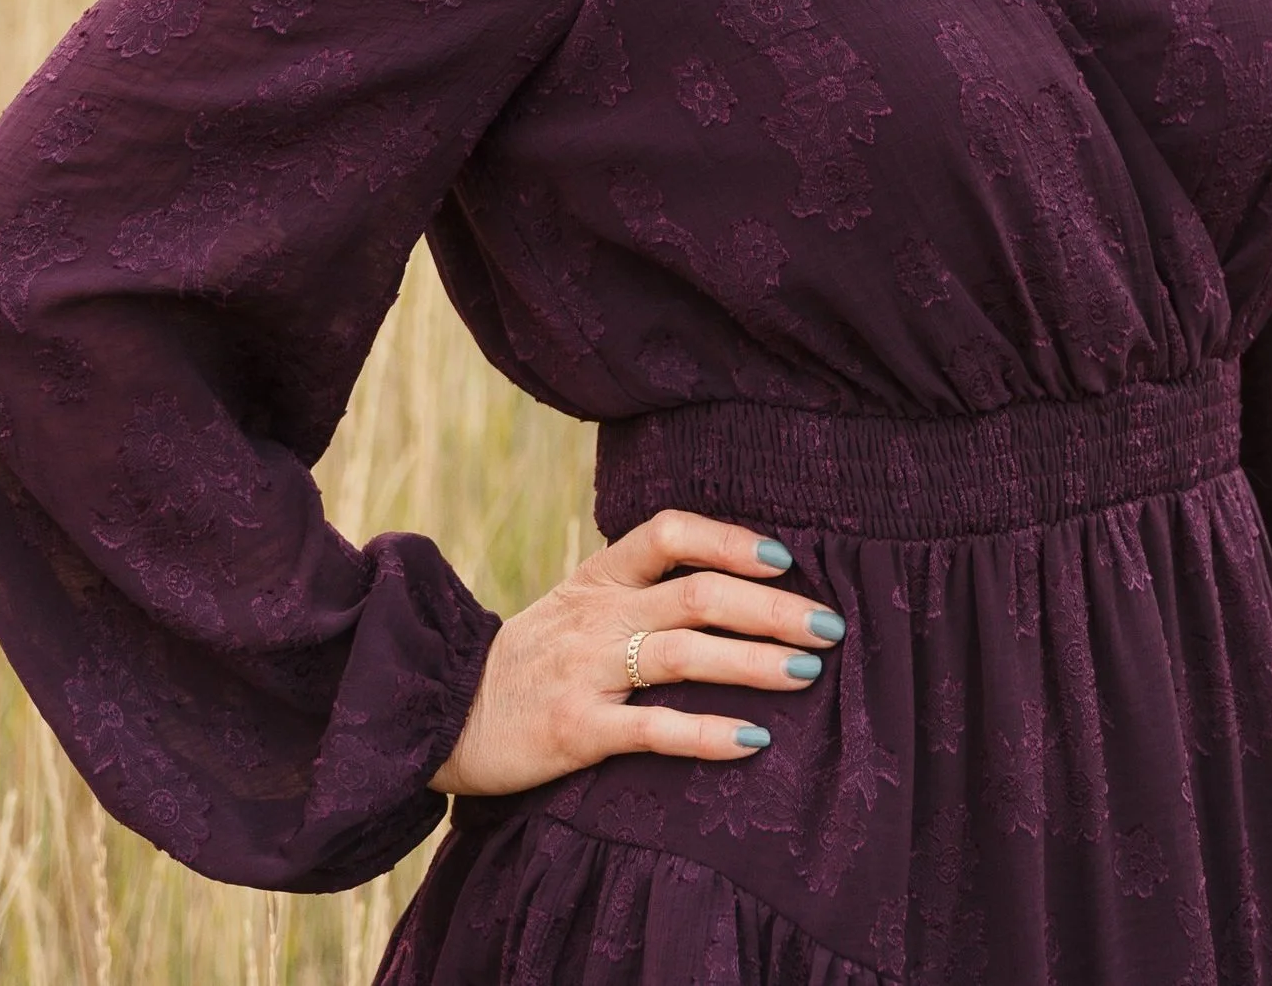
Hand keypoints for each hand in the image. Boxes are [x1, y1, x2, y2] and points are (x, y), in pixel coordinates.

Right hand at [427, 510, 846, 797]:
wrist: (440, 715)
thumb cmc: (529, 661)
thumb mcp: (576, 607)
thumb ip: (637, 592)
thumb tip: (731, 586)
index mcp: (597, 578)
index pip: (668, 532)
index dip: (729, 539)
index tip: (784, 559)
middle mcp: (596, 615)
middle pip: (697, 593)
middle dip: (772, 608)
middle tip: (831, 625)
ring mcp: (584, 671)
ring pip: (684, 653)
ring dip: (755, 660)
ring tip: (810, 672)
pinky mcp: (574, 731)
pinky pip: (652, 729)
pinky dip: (708, 733)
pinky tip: (754, 740)